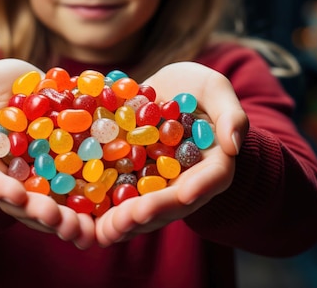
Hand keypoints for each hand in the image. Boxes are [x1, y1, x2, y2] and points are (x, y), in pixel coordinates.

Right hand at [0, 59, 95, 248]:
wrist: (32, 85)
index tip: (16, 195)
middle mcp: (9, 178)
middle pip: (20, 203)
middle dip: (38, 213)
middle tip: (56, 218)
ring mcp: (38, 181)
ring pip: (49, 207)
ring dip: (65, 221)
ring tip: (82, 229)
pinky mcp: (65, 176)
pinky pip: (76, 194)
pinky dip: (88, 207)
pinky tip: (104, 216)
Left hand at [95, 62, 247, 245]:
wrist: (165, 92)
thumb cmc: (196, 88)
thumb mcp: (215, 89)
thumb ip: (229, 113)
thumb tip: (233, 144)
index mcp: (212, 163)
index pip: (212, 178)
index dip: (200, 186)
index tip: (185, 193)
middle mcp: (185, 181)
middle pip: (173, 203)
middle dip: (153, 212)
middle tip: (133, 218)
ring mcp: (156, 185)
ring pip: (144, 209)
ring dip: (124, 221)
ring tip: (105, 228)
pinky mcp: (129, 181)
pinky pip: (117, 198)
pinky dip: (102, 209)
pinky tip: (83, 217)